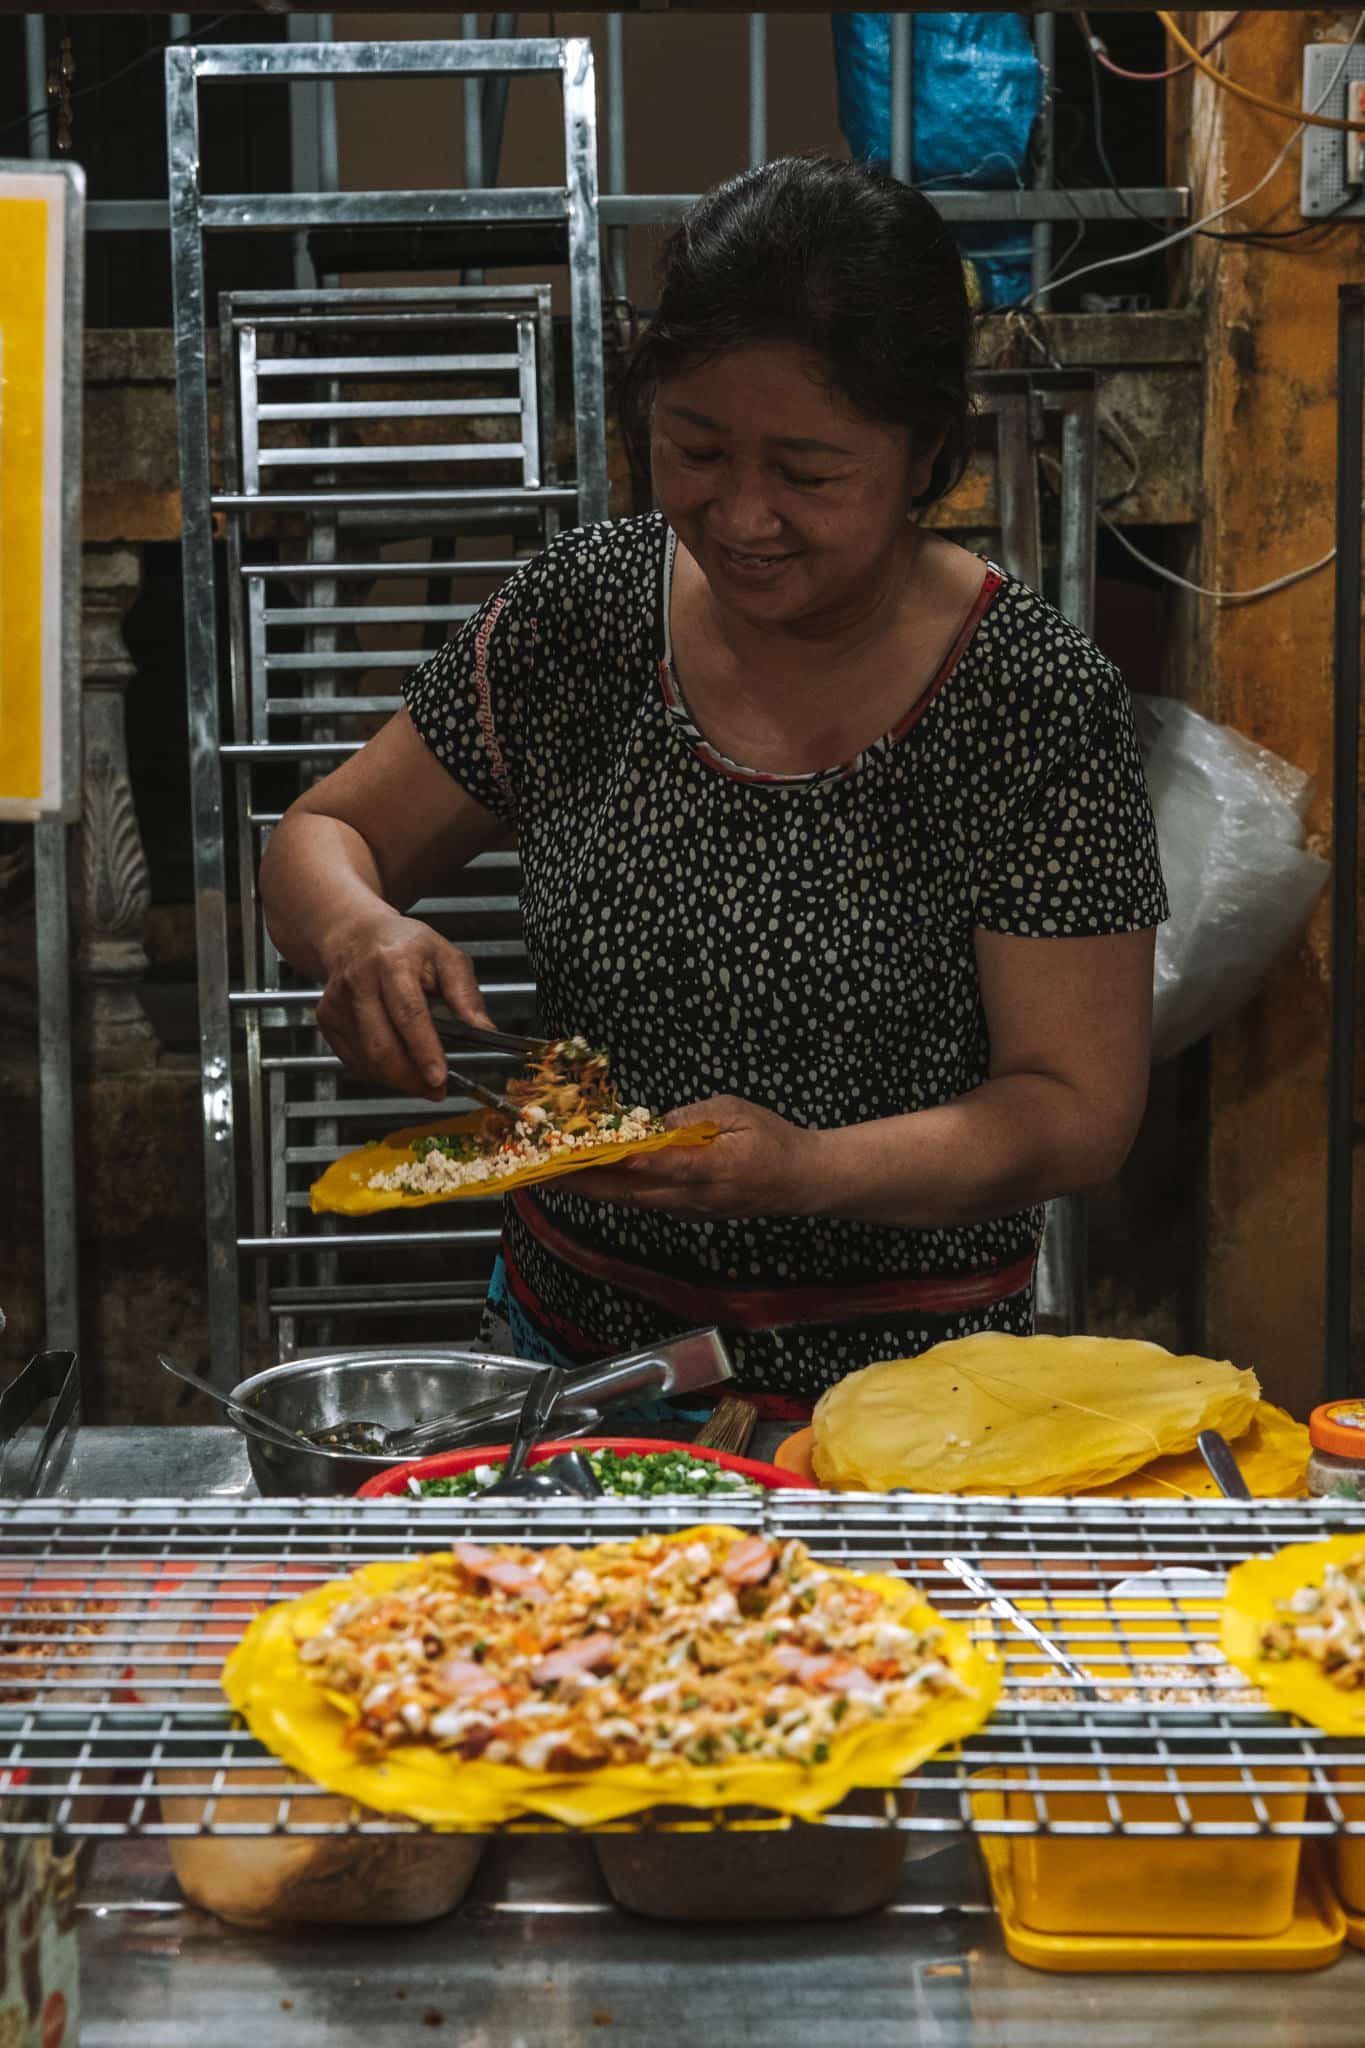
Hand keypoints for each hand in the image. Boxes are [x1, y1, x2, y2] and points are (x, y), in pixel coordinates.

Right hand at [314, 909, 494, 1102]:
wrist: (355, 934)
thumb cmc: (403, 945)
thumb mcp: (445, 956)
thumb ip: (466, 994)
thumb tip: (484, 1029)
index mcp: (393, 962)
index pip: (408, 1013)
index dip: (424, 1050)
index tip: (439, 1076)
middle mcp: (360, 982)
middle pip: (382, 1045)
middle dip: (411, 1077)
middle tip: (437, 1089)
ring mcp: (338, 1003)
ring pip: (367, 1059)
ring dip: (397, 1080)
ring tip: (421, 1081)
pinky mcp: (327, 1020)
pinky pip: (354, 1061)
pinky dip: (378, 1073)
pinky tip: (397, 1068)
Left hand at [568, 1095, 826, 1220]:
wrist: (800, 1182)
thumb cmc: (773, 1139)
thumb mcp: (738, 1111)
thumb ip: (696, 1117)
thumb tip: (655, 1124)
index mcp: (715, 1167)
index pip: (666, 1165)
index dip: (628, 1162)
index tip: (594, 1157)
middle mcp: (696, 1196)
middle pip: (632, 1192)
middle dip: (584, 1182)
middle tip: (542, 1171)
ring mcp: (688, 1210)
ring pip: (630, 1201)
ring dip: (589, 1190)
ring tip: (550, 1176)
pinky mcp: (685, 1213)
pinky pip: (642, 1202)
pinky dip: (612, 1192)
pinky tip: (586, 1180)